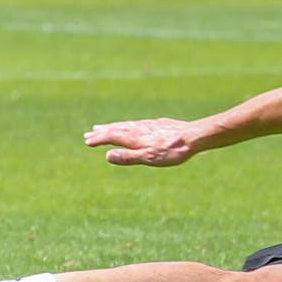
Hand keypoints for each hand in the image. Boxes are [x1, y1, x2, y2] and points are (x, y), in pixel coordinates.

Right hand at [84, 118, 199, 166]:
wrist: (193, 136)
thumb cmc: (172, 151)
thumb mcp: (149, 158)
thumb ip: (128, 157)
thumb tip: (107, 156)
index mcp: (134, 138)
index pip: (111, 136)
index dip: (99, 139)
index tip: (88, 141)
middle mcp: (138, 129)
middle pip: (115, 129)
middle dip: (101, 132)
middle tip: (88, 134)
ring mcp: (147, 125)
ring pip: (125, 125)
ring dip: (111, 126)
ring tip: (102, 127)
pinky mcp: (156, 124)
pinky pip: (135, 123)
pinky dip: (125, 125)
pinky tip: (128, 126)